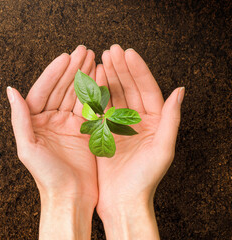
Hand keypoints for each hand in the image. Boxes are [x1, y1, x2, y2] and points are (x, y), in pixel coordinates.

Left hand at [7, 45, 96, 239]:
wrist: (70, 198)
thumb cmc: (46, 177)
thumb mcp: (28, 148)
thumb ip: (20, 118)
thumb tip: (11, 90)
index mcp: (34, 122)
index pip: (43, 90)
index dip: (53, 72)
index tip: (66, 56)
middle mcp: (50, 121)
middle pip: (61, 88)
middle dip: (72, 69)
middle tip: (84, 50)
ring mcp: (68, 125)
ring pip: (76, 94)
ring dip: (84, 76)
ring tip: (94, 57)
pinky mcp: (84, 132)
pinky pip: (90, 107)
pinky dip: (96, 92)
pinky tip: (101, 78)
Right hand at [95, 44, 183, 238]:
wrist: (121, 201)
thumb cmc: (144, 180)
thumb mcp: (163, 150)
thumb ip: (171, 119)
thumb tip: (180, 91)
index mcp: (156, 122)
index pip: (148, 89)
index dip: (137, 70)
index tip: (127, 53)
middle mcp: (138, 121)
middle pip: (130, 88)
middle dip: (121, 68)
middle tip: (111, 50)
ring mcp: (119, 125)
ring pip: (114, 95)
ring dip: (108, 76)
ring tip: (100, 59)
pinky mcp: (103, 132)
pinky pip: (100, 108)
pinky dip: (96, 94)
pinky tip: (91, 80)